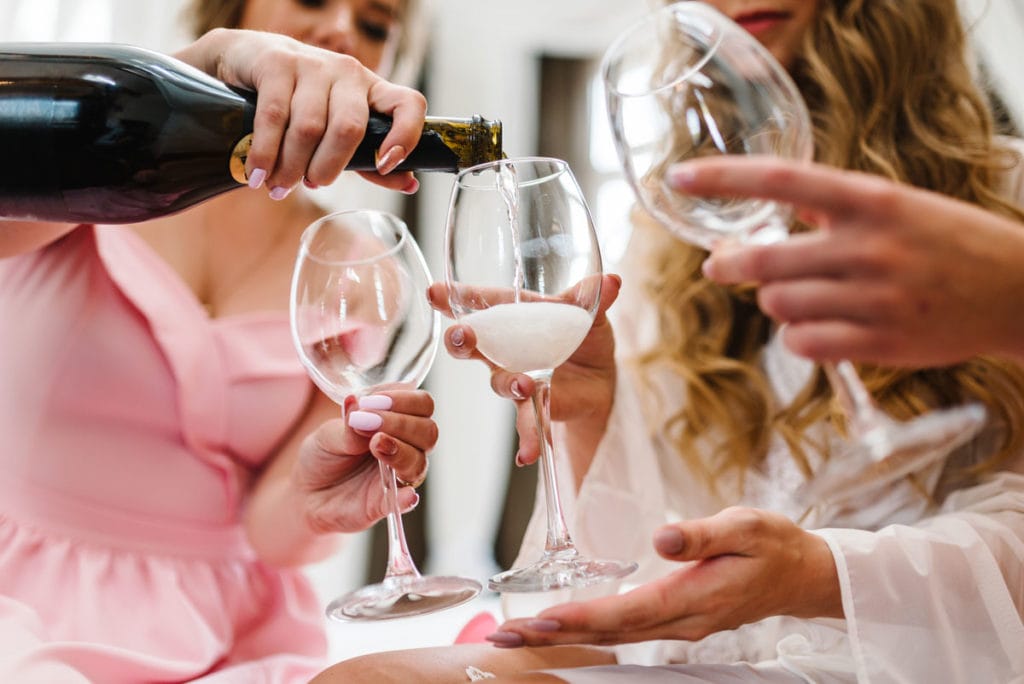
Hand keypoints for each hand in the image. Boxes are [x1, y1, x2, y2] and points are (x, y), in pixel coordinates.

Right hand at [175, 28, 425, 195]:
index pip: (409, 104)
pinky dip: (265, 153)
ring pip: (308, 128)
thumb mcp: (339, 130)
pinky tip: (258, 173)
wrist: (247, 60)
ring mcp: (313, 64)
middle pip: (349, 127)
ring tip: (278, 186)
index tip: (385, 165)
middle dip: (328, 167)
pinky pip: (274, 117)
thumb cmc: (302, 104)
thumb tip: (410, 184)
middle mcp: (348, 73)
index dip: (405, 136)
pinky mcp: (277, 62)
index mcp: (373, 91)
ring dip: (291, 166)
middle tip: (311, 185)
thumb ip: (370, 159)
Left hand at [292, 390, 436, 533]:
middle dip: (401, 423)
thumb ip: (348, 424)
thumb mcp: (328, 434)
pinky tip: (405, 495)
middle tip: (370, 420)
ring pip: (419, 462)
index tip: (372, 401)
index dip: (404, 399)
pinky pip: (405, 501)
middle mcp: (406, 447)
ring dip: (400, 450)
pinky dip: (407, 497)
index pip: (422, 404)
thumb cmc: (323, 456)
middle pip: (429, 432)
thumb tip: (356, 402)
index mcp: (398, 421)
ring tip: (374, 444)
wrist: (305, 492)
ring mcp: (398, 475)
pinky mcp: (387, 503)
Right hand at [427, 275, 620, 474]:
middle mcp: (504, 347)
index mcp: (514, 316)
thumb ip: (593, 296)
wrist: (600, 379)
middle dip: (462, 340)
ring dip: (509, 382)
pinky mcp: (533, 405)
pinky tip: (527, 454)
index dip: (455, 298)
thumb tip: (613, 280)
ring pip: (500, 381)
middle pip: (472, 343)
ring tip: (525, 384)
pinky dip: (528, 438)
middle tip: (462, 336)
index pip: (481, 304)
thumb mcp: (589, 313)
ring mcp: (515, 378)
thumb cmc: (582, 336)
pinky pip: (526, 422)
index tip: (434, 293)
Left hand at [486, 507, 839, 647]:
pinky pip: (627, 629)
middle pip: (609, 631)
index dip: (581, 618)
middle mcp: (682, 620)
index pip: (626, 612)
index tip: (539, 622)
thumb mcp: (744, 525)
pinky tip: (565, 625)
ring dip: (565, 634)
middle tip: (503, 638)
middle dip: (554, 635)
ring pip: (614, 634)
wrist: (802, 574)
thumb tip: (661, 538)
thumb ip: (701, 533)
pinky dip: (590, 628)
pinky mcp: (679, 618)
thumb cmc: (773, 544)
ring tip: (520, 634)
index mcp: (694, 596)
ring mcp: (681, 624)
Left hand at [670, 156, 1023, 365]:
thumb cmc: (945, 241)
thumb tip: (769, 215)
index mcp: (870, 200)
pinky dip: (798, 338)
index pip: (780, 180)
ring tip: (797, 298)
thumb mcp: (895, 206)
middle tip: (721, 265)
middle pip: (763, 261)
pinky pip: (802, 344)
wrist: (1016, 289)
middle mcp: (869, 246)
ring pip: (778, 306)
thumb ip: (833, 208)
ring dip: (773, 304)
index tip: (678, 177)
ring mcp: (875, 298)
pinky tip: (818, 328)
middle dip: (731, 265)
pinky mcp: (881, 342)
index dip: (721, 178)